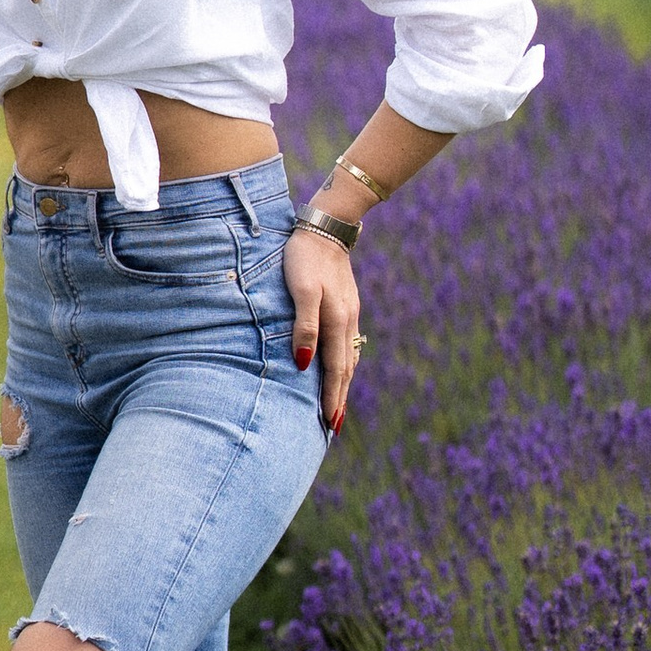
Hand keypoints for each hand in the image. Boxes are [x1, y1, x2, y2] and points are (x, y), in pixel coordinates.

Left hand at [283, 221, 361, 435]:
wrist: (326, 225)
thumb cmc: (304, 257)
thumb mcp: (300, 289)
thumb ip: (304, 326)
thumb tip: (303, 363)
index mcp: (336, 321)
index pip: (335, 369)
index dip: (332, 397)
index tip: (330, 424)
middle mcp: (347, 320)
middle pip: (345, 368)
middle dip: (340, 397)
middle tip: (334, 425)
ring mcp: (349, 312)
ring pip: (349, 355)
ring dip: (344, 382)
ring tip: (338, 403)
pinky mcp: (346, 303)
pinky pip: (348, 341)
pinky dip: (345, 361)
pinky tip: (341, 365)